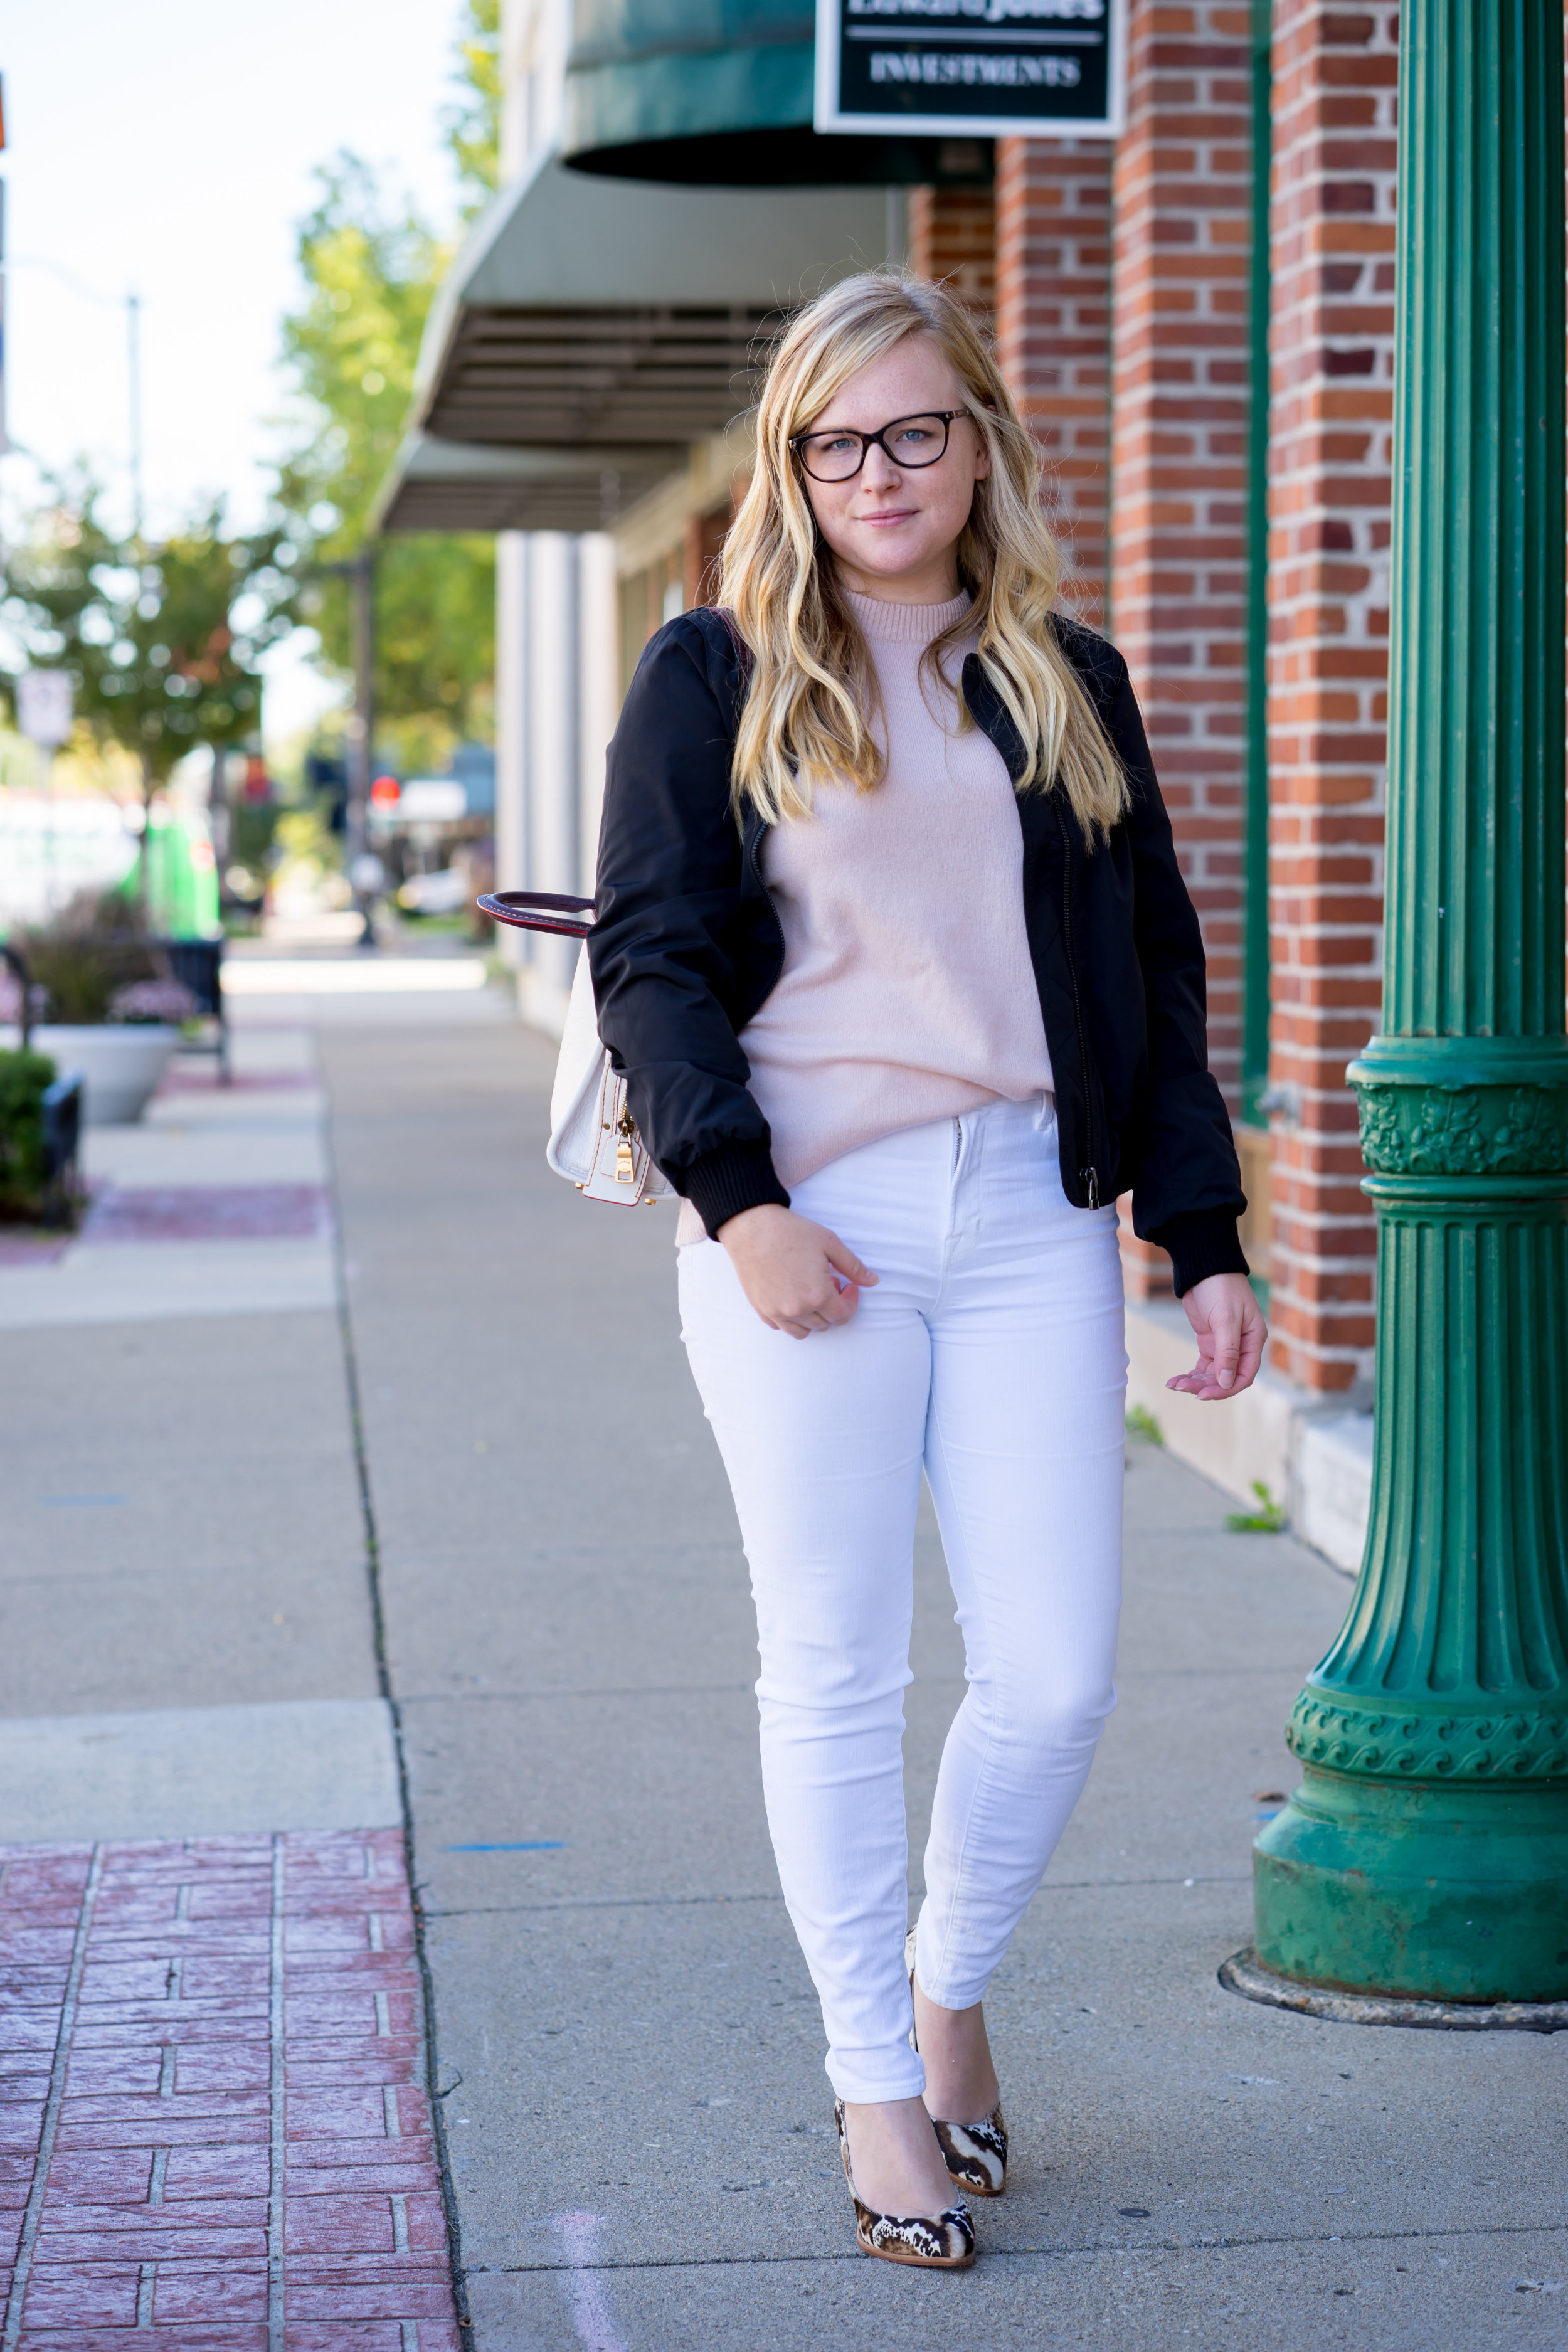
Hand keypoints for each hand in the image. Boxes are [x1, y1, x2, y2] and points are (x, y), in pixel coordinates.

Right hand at [717, 1203, 877, 1337]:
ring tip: (811, 1291)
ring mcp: (776, 1312)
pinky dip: (792, 1318)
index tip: (848, 1285)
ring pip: (803, 1331)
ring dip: (814, 1317)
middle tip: (830, 1282)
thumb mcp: (829, 1243)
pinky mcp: (761, 1309)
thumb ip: (853, 1266)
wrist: (751, 1227)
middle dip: (834, 1306)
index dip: (851, 1301)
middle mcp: (797, 1310)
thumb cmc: (791, 1232)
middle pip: (825, 1324)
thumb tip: (873, 1281)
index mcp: (818, 1295)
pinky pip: (782, 1326)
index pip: (842, 1315)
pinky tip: (793, 1296)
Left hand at [1167, 1271, 1266, 1399]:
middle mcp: (1242, 1346)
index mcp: (1253, 1340)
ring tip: (1174, 1384)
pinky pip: (1203, 1366)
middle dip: (1205, 1385)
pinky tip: (1176, 1379)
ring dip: (1195, 1381)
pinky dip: (1191, 1373)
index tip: (1203, 1394)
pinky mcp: (1210, 1342)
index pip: (1244, 1375)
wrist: (1204, 1267)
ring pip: (1213, 1374)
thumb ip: (1227, 1351)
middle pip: (1226, 1377)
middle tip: (1182, 1387)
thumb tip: (1226, 1382)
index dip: (1225, 1388)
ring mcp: (1225, 1345)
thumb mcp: (1225, 1319)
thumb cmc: (1220, 1287)